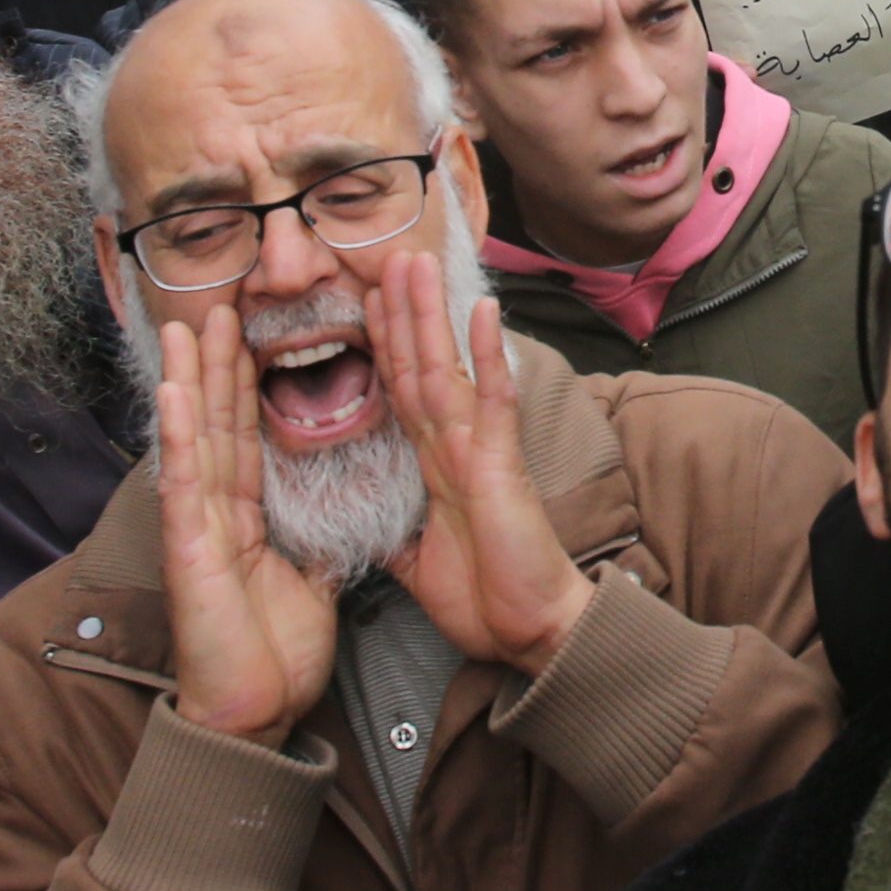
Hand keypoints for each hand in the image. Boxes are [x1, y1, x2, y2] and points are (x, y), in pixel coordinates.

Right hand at [150, 317, 342, 744]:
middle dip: (217, 363)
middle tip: (219, 302)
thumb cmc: (275, 654)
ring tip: (186, 326)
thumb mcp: (309, 579)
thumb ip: (314, 538)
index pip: (250, 433)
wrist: (255, 712)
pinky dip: (178, 437)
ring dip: (189, 381)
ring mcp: (197, 528)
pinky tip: (172, 393)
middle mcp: (216, 512)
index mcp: (246, 515)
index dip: (251, 382)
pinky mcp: (189, 551)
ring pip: (195, 439)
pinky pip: (185, 484)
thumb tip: (335, 514)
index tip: (255, 331)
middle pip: (218, 422)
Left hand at [374, 255, 593, 673]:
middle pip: (418, 367)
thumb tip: (355, 524)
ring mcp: (480, 450)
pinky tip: (482, 312)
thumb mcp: (416, 565)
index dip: (382, 347)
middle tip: (386, 256)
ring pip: (446, 370)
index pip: (402, 394)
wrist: (534, 633)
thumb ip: (392, 533)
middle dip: (400, 312)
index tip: (364, 303)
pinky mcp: (502, 464)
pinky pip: (492, 401)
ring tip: (416, 264)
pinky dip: (486, 356)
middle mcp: (456, 447)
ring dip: (430, 314)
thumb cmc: (487, 600)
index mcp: (436, 467)